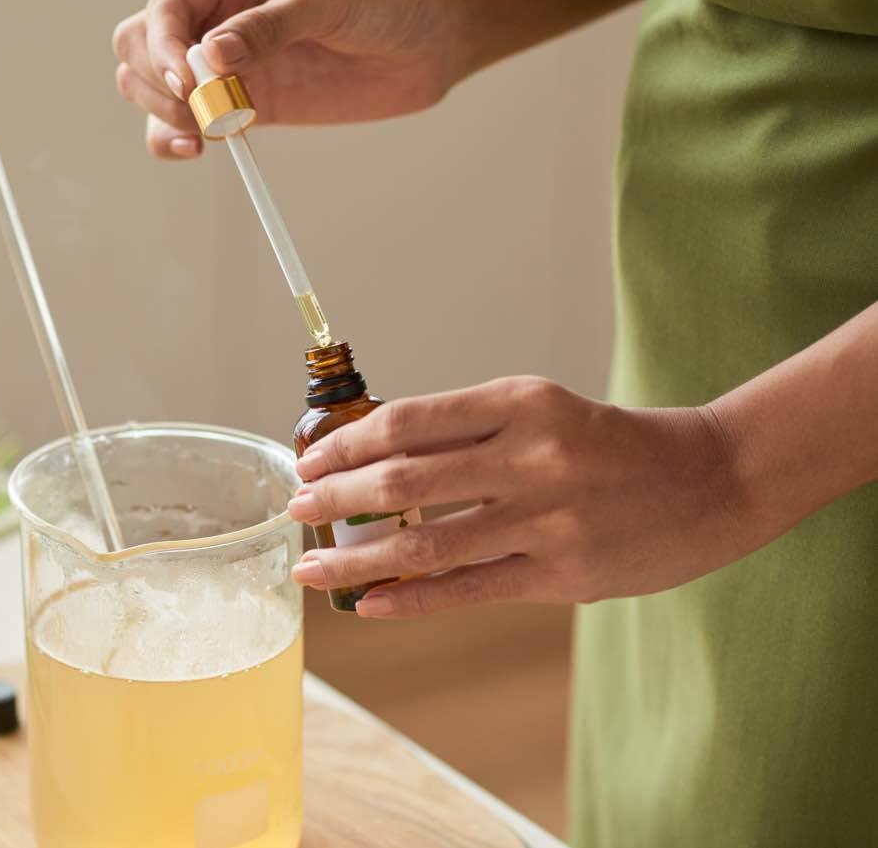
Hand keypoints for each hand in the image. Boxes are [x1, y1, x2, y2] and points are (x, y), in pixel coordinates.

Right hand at [111, 0, 466, 158]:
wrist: (430, 40)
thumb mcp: (327, 0)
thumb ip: (267, 28)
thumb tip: (208, 55)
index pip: (165, 7)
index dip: (163, 45)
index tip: (188, 78)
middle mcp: (214, 12)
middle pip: (138, 46)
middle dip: (154, 79)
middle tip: (202, 105)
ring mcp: (222, 62)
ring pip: (148, 88)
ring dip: (162, 112)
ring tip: (207, 130)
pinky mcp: (239, 104)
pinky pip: (182, 124)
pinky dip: (175, 139)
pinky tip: (199, 149)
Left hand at [287, 377, 767, 617]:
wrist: (710, 480)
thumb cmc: (605, 444)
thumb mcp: (539, 410)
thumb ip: (464, 432)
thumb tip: (369, 454)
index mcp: (519, 401)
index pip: (407, 422)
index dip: (346, 444)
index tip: (309, 462)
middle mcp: (531, 455)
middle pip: (404, 482)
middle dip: (335, 499)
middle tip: (296, 512)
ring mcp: (547, 519)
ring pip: (425, 546)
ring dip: (356, 560)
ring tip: (312, 569)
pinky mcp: (563, 575)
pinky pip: (467, 589)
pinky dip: (409, 599)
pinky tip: (368, 605)